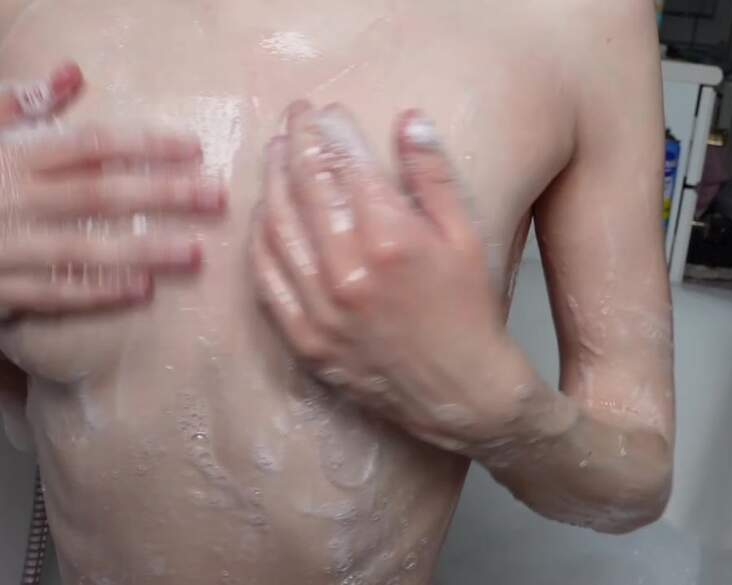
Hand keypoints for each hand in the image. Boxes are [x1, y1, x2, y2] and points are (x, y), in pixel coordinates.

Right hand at [0, 63, 226, 315]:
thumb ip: (18, 104)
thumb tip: (71, 73)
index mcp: (10, 157)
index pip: (88, 144)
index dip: (143, 145)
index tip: (194, 148)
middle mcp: (10, 200)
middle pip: (97, 195)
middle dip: (162, 196)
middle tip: (216, 198)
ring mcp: (4, 247)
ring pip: (82, 249)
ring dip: (142, 251)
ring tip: (194, 253)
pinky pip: (53, 293)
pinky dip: (97, 293)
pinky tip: (142, 290)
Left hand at [252, 102, 528, 450]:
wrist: (463, 392)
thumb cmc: (470, 312)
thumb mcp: (466, 237)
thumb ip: (433, 177)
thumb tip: (409, 120)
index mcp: (391, 240)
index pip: (346, 166)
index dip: (332, 130)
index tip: (326, 111)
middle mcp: (348, 272)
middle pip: (307, 187)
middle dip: (298, 142)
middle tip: (294, 118)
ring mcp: (320, 309)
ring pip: (278, 228)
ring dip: (272, 182)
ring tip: (275, 154)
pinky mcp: (305, 340)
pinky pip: (267, 279)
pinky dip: (261, 240)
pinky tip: (265, 216)